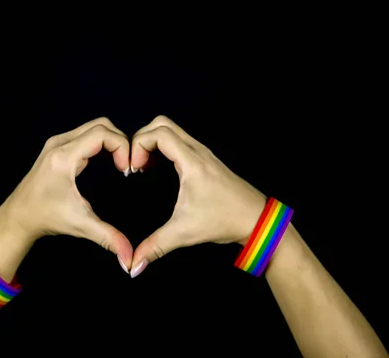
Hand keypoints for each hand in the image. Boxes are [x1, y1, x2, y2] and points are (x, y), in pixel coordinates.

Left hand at [0, 117, 133, 271]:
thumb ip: (108, 238)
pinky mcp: (58, 147)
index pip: (102, 133)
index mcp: (64, 156)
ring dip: (112, 141)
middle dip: (120, 141)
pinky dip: (102, 143)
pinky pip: (86, 134)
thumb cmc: (46, 217)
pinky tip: (109, 162)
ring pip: (94, 127)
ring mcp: (58, 143)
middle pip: (100, 125)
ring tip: (121, 164)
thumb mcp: (80, 225)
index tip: (128, 170)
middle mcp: (59, 143)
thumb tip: (129, 258)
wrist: (18, 216)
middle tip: (128, 165)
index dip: (122, 146)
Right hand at [128, 115, 266, 277]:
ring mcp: (202, 153)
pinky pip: (179, 140)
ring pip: (171, 130)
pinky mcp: (205, 159)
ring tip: (142, 166)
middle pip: (162, 124)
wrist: (256, 219)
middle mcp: (197, 151)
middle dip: (141, 138)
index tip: (132, 169)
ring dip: (152, 142)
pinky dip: (163, 147)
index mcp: (192, 162)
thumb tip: (133, 265)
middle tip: (134, 163)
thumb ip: (155, 247)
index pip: (159, 133)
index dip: (138, 145)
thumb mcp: (185, 233)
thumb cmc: (225, 220)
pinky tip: (156, 168)